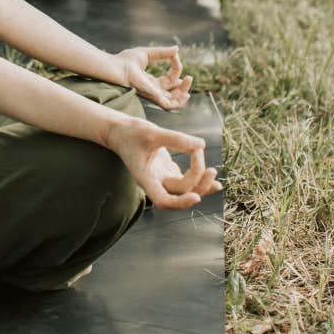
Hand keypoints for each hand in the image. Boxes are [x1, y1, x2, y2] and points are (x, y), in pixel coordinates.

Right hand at [106, 119, 221, 209]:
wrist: (119, 130)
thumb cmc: (130, 132)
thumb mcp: (152, 132)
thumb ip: (176, 139)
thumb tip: (201, 144)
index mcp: (146, 179)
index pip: (163, 201)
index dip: (180, 203)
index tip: (196, 197)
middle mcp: (155, 182)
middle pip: (180, 194)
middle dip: (198, 183)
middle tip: (209, 167)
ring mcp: (162, 178)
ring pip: (185, 190)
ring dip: (201, 184)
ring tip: (213, 172)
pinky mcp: (167, 171)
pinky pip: (186, 180)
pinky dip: (199, 178)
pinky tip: (211, 175)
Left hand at [115, 45, 191, 110]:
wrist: (117, 67)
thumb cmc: (126, 60)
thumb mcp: (148, 53)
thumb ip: (162, 53)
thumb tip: (177, 49)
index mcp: (151, 81)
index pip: (170, 79)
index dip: (176, 68)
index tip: (175, 56)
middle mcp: (153, 90)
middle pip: (173, 93)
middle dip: (184, 86)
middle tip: (189, 77)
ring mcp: (153, 95)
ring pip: (173, 102)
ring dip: (183, 95)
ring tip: (188, 84)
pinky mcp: (153, 97)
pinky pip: (169, 106)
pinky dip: (179, 102)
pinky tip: (185, 93)